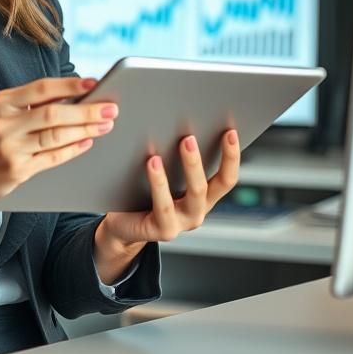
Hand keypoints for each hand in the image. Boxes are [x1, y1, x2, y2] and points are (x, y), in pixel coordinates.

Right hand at [0, 76, 114, 229]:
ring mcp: (10, 148)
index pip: (42, 88)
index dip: (70, 85)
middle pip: (53, 114)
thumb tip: (76, 93)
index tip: (94, 83)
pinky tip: (87, 143)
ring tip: (105, 125)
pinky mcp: (18, 170)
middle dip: (86, 111)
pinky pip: (52, 158)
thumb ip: (34, 104)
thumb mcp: (5, 113)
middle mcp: (4, 123)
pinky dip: (73, 150)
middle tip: (110, 109)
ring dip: (85, 130)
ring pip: (55, 136)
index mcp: (3, 102)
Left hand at [92, 129, 240, 281]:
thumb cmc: (141, 195)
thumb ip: (172, 158)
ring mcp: (183, 223)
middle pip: (216, 185)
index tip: (231, 131)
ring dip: (192, 164)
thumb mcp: (164, 177)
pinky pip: (164, 204)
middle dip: (211, 156)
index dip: (232, 156)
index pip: (226, 179)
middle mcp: (197, 212)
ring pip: (194, 193)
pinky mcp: (164, 230)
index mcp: (202, 198)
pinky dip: (160, 182)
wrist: (120, 227)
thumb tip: (175, 122)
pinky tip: (153, 162)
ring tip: (184, 141)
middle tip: (197, 134)